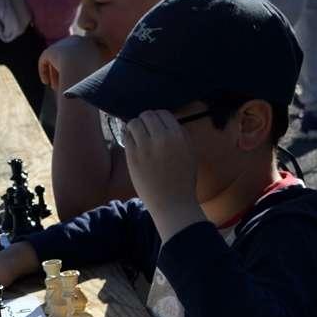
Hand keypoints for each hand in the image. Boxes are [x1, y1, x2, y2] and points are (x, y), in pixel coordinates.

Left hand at [37, 35, 105, 91]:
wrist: (82, 69)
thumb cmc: (94, 77)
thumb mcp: (99, 77)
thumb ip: (93, 77)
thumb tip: (89, 83)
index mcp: (93, 43)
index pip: (81, 56)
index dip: (76, 69)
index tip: (75, 83)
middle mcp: (79, 40)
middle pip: (68, 56)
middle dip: (64, 71)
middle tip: (63, 85)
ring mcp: (64, 43)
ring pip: (57, 59)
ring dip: (54, 73)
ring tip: (55, 86)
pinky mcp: (52, 49)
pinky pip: (45, 59)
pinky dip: (44, 70)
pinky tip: (46, 82)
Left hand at [122, 110, 204, 236]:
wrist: (172, 202)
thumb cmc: (183, 178)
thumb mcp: (190, 151)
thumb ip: (180, 134)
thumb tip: (167, 122)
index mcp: (177, 135)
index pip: (163, 113)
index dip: (158, 118)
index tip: (156, 125)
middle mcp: (160, 138)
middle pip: (147, 115)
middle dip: (145, 120)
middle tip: (145, 129)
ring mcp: (144, 147)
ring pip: (133, 123)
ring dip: (134, 127)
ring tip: (137, 135)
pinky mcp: (132, 157)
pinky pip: (126, 138)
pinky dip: (128, 137)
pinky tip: (132, 143)